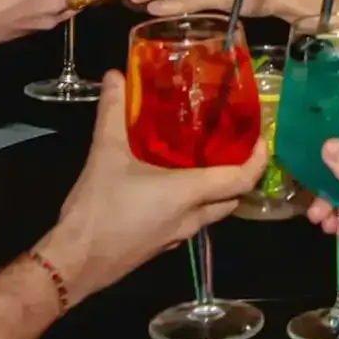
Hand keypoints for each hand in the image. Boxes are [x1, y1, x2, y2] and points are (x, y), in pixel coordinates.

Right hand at [36, 73, 265, 303]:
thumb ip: (113, 113)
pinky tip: (170, 182)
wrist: (76, 262)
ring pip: (212, 211)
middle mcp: (192, 217)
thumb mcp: (105, 153)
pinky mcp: (163, 244)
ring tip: (201, 156)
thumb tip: (116, 76)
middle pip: (232, 197)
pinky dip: (193, 201)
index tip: (262, 137)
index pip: (241, 179)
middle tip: (231, 143)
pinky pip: (190, 220)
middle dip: (239, 172)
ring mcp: (179, 235)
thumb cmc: (100, 208)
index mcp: (189, 193)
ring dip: (215, 188)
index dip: (258, 159)